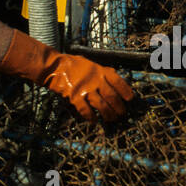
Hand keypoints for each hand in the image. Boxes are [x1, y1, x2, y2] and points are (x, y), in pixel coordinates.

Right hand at [0, 31, 133, 121]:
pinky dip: (91, 117)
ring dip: (108, 114)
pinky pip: (85, 110)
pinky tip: (94, 121)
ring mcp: (85, 89)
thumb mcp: (92, 64)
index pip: (118, 82)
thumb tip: (115, 76)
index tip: (130, 99)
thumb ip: (103, 71)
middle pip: (111, 97)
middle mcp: (95, 80)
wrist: (55, 67)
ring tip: (112, 119)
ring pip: (101, 106)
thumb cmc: (74, 65)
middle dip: (118, 107)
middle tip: (122, 114)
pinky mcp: (75, 97)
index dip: (126, 91)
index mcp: (100, 71)